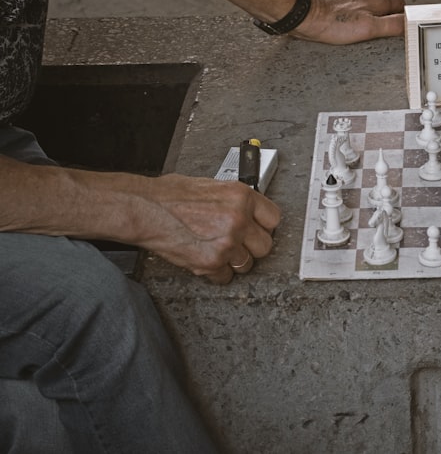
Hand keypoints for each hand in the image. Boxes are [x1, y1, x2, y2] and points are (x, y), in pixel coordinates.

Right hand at [133, 174, 280, 283]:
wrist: (144, 208)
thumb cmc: (171, 195)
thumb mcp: (213, 186)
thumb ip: (236, 201)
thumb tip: (250, 212)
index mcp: (241, 197)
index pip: (274, 219)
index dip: (265, 226)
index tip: (259, 230)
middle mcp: (238, 219)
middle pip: (265, 245)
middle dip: (252, 247)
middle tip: (239, 244)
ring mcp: (226, 243)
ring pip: (247, 264)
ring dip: (234, 261)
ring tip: (219, 251)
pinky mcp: (210, 262)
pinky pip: (225, 277)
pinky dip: (216, 273)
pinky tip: (206, 258)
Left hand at [291, 0, 404, 44]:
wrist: (304, 15)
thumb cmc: (334, 23)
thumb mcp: (369, 29)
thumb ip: (392, 25)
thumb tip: (409, 24)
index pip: (399, 1)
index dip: (402, 13)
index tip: (400, 25)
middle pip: (384, 1)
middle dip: (387, 14)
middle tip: (383, 29)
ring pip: (367, 2)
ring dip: (370, 13)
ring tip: (365, 28)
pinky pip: (351, 5)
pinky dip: (353, 14)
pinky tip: (347, 24)